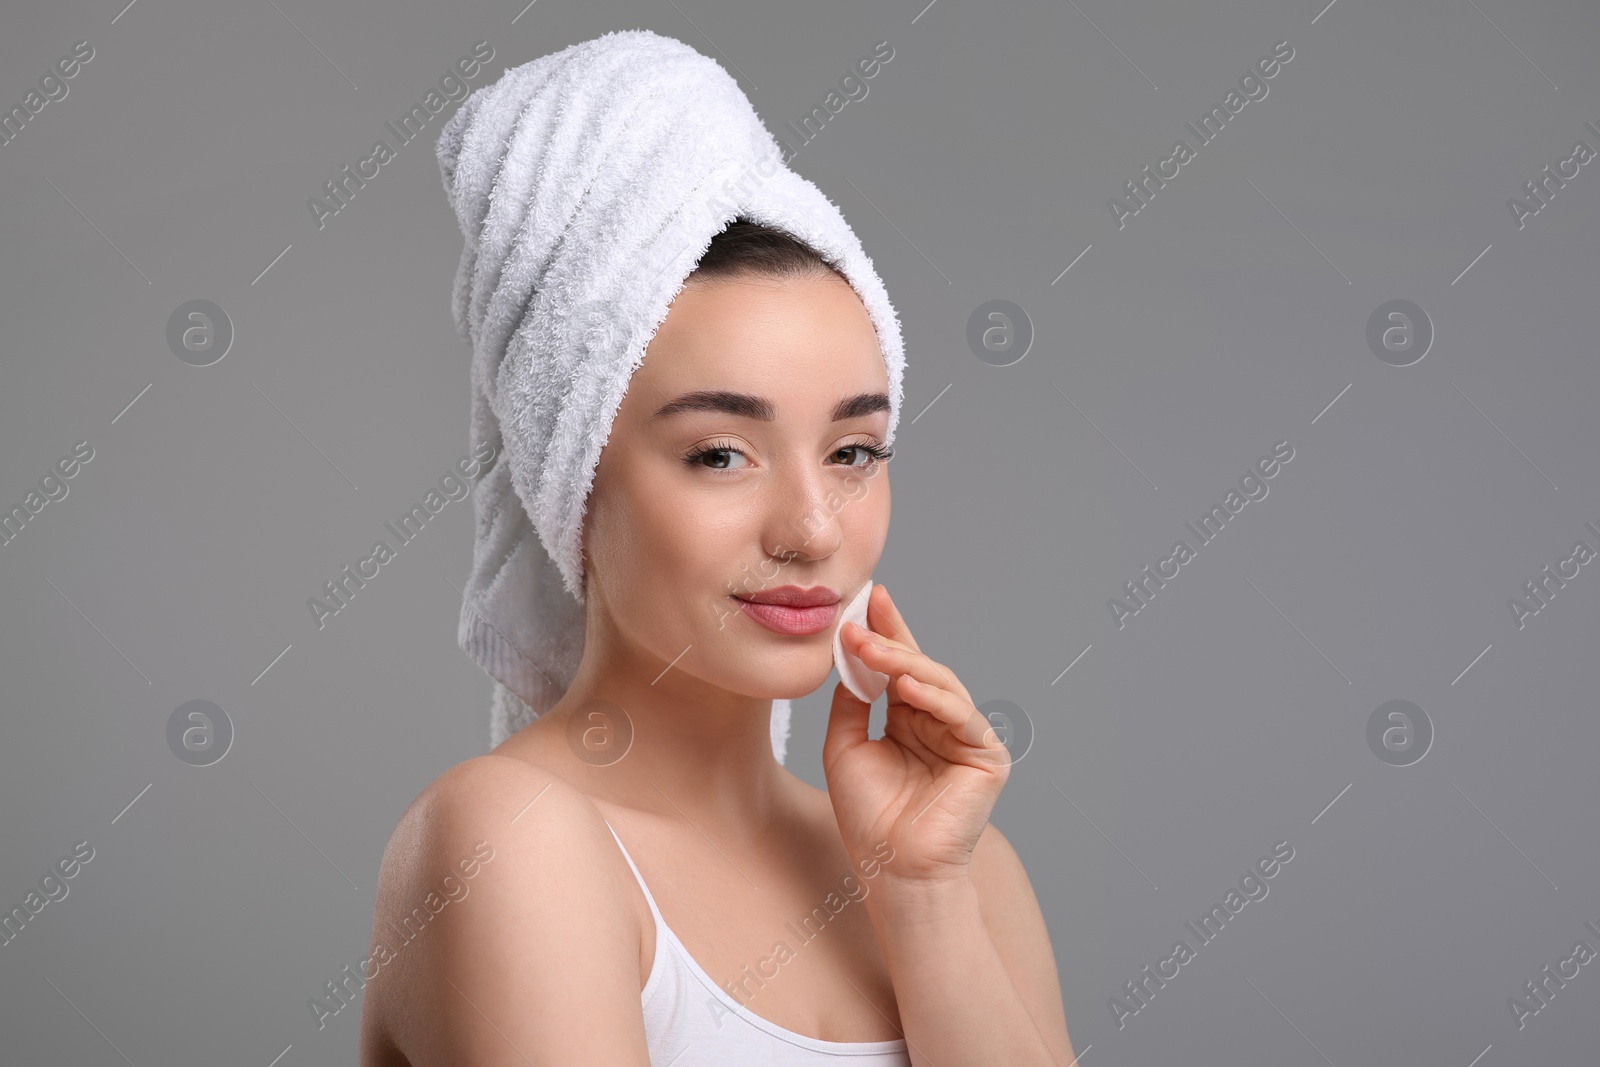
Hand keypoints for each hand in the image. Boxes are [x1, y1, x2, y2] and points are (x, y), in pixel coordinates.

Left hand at [822, 584, 1011, 886]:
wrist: (892, 869)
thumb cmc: (868, 818)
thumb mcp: (843, 747)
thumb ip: (850, 701)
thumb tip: (851, 657)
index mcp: (908, 720)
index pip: (898, 666)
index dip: (885, 631)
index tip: (866, 597)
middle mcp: (938, 723)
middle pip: (919, 667)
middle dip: (891, 637)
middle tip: (863, 613)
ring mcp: (965, 738)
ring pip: (940, 684)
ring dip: (905, 661)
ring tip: (870, 647)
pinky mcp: (987, 756)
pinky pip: (961, 715)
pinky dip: (934, 696)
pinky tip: (905, 684)